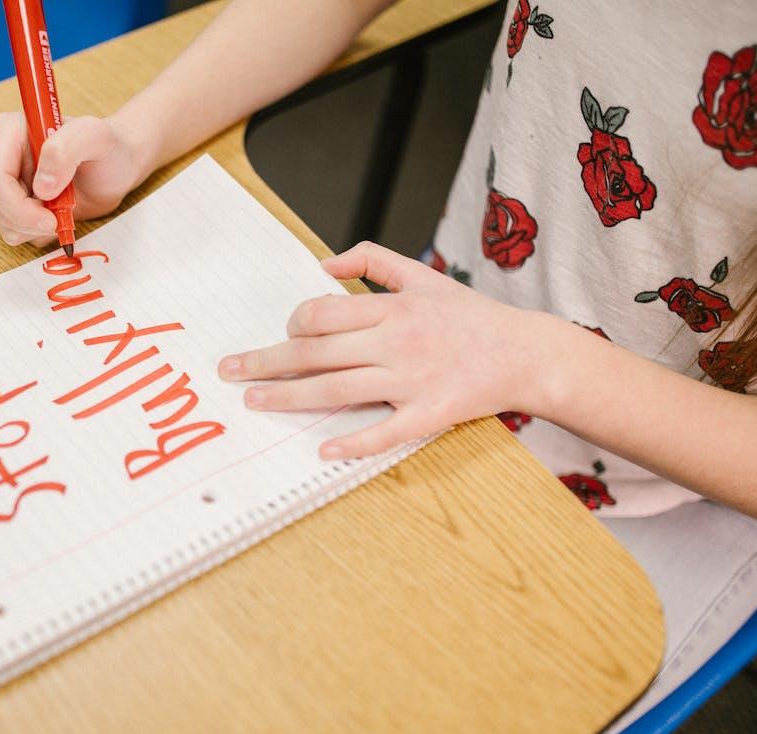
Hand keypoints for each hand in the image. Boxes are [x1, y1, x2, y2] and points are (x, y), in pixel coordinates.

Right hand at [0, 112, 151, 246]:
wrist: (117, 166)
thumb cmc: (108, 147)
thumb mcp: (96, 137)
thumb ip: (67, 149)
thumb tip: (41, 187)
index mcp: (10, 130)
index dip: (19, 207)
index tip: (51, 219)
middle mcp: (1, 154)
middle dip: (29, 220)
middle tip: (60, 218)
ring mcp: (6, 180)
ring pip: (3, 221)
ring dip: (35, 227)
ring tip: (63, 209)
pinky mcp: (14, 201)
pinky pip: (14, 230)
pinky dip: (37, 232)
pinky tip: (57, 215)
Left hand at [217, 242, 572, 459]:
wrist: (526, 354)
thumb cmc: (469, 316)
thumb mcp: (423, 276)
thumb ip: (372, 261)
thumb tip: (321, 264)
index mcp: (393, 309)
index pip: (324, 313)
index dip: (293, 325)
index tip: (284, 336)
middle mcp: (398, 342)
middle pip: (318, 353)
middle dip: (268, 362)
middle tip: (230, 372)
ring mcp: (412, 380)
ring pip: (338, 390)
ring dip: (290, 398)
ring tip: (254, 402)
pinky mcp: (430, 414)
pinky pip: (384, 432)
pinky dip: (353, 442)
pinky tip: (322, 450)